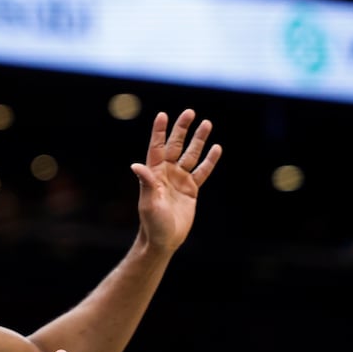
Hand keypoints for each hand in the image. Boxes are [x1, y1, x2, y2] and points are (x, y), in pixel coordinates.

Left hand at [132, 109, 220, 254]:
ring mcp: (180, 180)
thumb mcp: (149, 202)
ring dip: (199, 140)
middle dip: (182, 129)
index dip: (159, 131)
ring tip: (207, 123)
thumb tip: (136, 165)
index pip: (157, 147)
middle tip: (190, 112)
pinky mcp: (191, 190)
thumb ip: (146, 183)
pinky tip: (216, 148)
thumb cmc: (152, 222)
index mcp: (154, 173)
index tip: (163, 115)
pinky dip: (209, 160)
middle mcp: (166, 173)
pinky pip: (202, 171)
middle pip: (175, 145)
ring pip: (191, 155)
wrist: (164, 239)